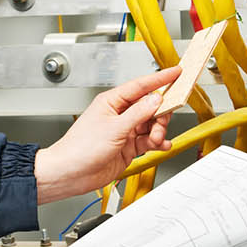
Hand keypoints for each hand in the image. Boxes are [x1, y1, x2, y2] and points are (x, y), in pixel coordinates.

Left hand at [33, 66, 180, 204]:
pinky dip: (157, 143)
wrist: (72, 173)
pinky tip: (160, 145)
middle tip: (162, 122)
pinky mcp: (128, 147)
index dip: (159, 79)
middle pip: (149, 107)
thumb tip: (155, 100)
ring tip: (155, 139)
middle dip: (160, 114)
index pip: (140, 86)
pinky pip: (149, 140)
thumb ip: (138, 114)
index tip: (175, 72)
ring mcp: (124, 131)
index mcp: (111, 102)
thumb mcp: (114, 128)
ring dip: (158, 131)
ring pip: (151, 125)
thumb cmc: (81, 148)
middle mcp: (119, 115)